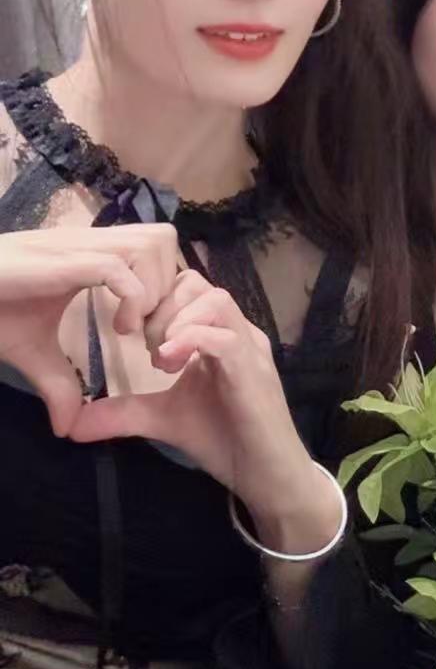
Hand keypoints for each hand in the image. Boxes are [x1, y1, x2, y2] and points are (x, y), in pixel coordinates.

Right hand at [0, 224, 178, 435]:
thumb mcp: (32, 352)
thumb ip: (58, 384)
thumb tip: (66, 428)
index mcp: (89, 256)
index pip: (155, 249)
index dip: (166, 288)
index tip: (155, 335)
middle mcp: (89, 243)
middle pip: (163, 239)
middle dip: (170, 289)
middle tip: (152, 334)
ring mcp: (76, 247)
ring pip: (150, 245)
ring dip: (154, 292)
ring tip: (134, 331)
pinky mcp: (60, 261)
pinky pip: (116, 268)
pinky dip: (132, 299)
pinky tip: (119, 330)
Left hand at [68, 269, 315, 522]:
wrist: (267, 476)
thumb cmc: (224, 440)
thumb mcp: (163, 418)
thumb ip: (123, 412)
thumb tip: (73, 424)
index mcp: (217, 334)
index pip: (187, 287)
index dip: (154, 301)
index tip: (132, 333)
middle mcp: (237, 332)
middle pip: (199, 284)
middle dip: (161, 307)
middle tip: (143, 345)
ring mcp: (249, 349)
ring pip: (216, 300)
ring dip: (177, 321)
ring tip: (159, 356)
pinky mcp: (254, 372)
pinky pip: (225, 338)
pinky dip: (191, 341)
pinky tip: (167, 362)